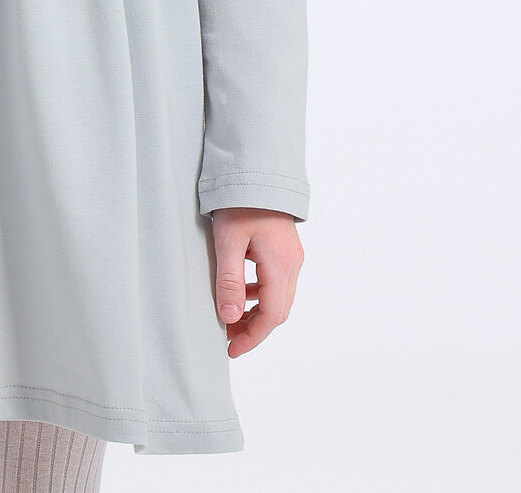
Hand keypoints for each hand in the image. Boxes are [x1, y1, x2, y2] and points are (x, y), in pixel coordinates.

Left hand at [210, 207, 303, 356]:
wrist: (257, 171)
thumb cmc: (241, 203)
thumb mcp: (228, 242)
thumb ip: (229, 281)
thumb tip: (230, 319)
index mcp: (281, 265)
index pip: (271, 316)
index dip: (252, 337)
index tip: (231, 349)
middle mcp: (293, 264)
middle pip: (278, 310)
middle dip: (254, 328)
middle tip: (228, 337)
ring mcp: (292, 256)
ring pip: (279, 297)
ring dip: (257, 312)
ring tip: (230, 317)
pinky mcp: (286, 248)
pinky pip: (277, 281)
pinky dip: (260, 294)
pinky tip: (241, 291)